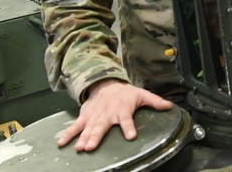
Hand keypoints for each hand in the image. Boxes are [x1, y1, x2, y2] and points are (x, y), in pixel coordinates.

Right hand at [57, 80, 172, 151]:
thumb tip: (170, 106)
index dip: (129, 127)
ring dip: (83, 138)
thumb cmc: (125, 93)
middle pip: (102, 127)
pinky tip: (61, 143)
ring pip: (88, 128)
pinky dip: (68, 134)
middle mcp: (107, 114)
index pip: (127, 120)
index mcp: (122, 110)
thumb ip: (155, 102)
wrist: (106, 84)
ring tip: (79, 147)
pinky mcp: (85, 117)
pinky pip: (75, 126)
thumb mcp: (142, 94)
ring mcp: (94, 116)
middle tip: (91, 147)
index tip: (130, 136)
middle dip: (96, 136)